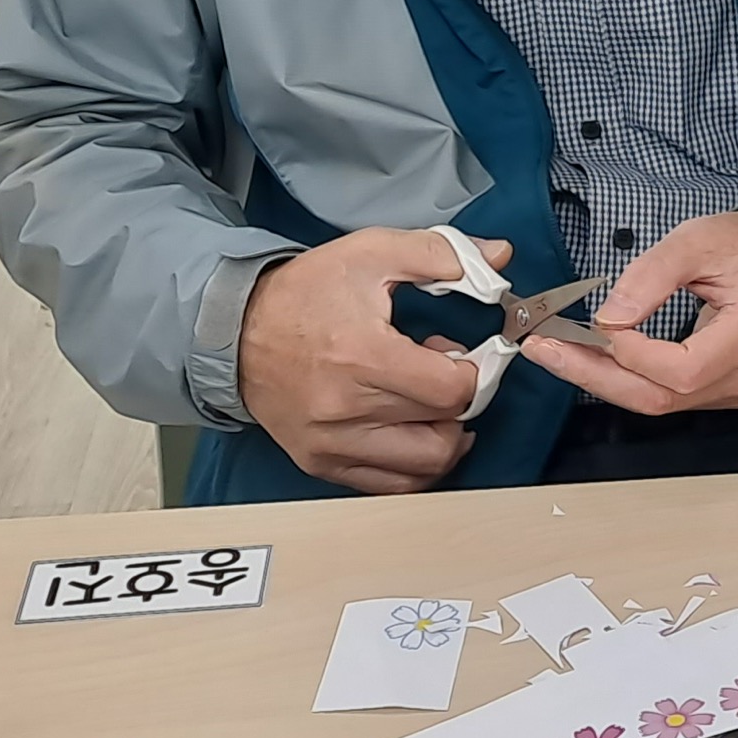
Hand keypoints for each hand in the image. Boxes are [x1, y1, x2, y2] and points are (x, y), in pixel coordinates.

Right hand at [235, 227, 495, 493]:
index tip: (462, 352)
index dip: (474, 369)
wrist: (236, 331)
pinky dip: (417, 464)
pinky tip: (414, 431)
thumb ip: (444, 254)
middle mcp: (345, 410)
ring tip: (429, 402)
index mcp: (362, 356)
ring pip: (426, 465)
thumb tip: (500, 259)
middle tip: (443, 370)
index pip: (452, 389)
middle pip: (445, 426)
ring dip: (446, 435)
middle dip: (459, 396)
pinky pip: (393, 486)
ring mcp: (332, 444)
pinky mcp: (322, 463)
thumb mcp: (372, 252)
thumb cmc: (305, 293)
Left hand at [521, 209, 737, 413]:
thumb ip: (651, 274)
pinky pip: (669, 397)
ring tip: (560, 351)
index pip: (683, 368)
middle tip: (546, 349)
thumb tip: (609, 316)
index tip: (594, 322)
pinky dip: (628, 379)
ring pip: (660, 402)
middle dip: (596, 375)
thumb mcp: (701, 238)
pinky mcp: (725, 391)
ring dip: (604, 379)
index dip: (632, 353)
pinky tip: (597, 358)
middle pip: (662, 397)